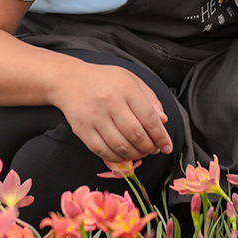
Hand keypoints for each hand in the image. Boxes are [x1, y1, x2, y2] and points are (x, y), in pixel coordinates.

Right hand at [53, 60, 173, 162]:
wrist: (70, 80)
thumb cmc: (104, 79)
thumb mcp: (131, 79)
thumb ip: (149, 98)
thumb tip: (163, 120)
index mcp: (126, 88)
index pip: (149, 118)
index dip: (161, 136)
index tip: (167, 146)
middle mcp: (111, 103)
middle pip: (136, 134)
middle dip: (149, 147)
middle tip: (153, 150)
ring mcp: (95, 117)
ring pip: (121, 146)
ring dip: (135, 155)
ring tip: (140, 153)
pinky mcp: (83, 129)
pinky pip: (103, 151)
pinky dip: (117, 158)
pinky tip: (124, 155)